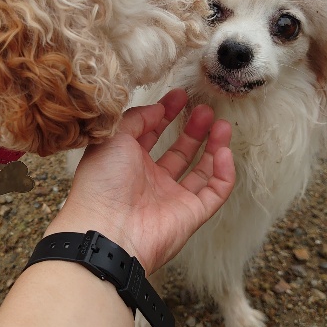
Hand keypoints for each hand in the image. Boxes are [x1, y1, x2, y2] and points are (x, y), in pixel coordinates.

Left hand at [46, 89, 234, 274]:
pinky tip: (224, 151)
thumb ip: (135, 118)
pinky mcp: (191, 214)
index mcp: (127, 162)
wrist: (108, 230)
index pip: (151, 134)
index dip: (166, 114)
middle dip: (193, 129)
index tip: (180, 96)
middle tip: (205, 109)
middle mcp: (150, 180)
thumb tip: (157, 107)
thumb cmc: (101, 183)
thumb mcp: (112, 138)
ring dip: (213, 147)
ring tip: (222, 124)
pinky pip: (214, 192)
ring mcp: (172, 198)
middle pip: (179, 151)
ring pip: (201, 169)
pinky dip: (224, 173)